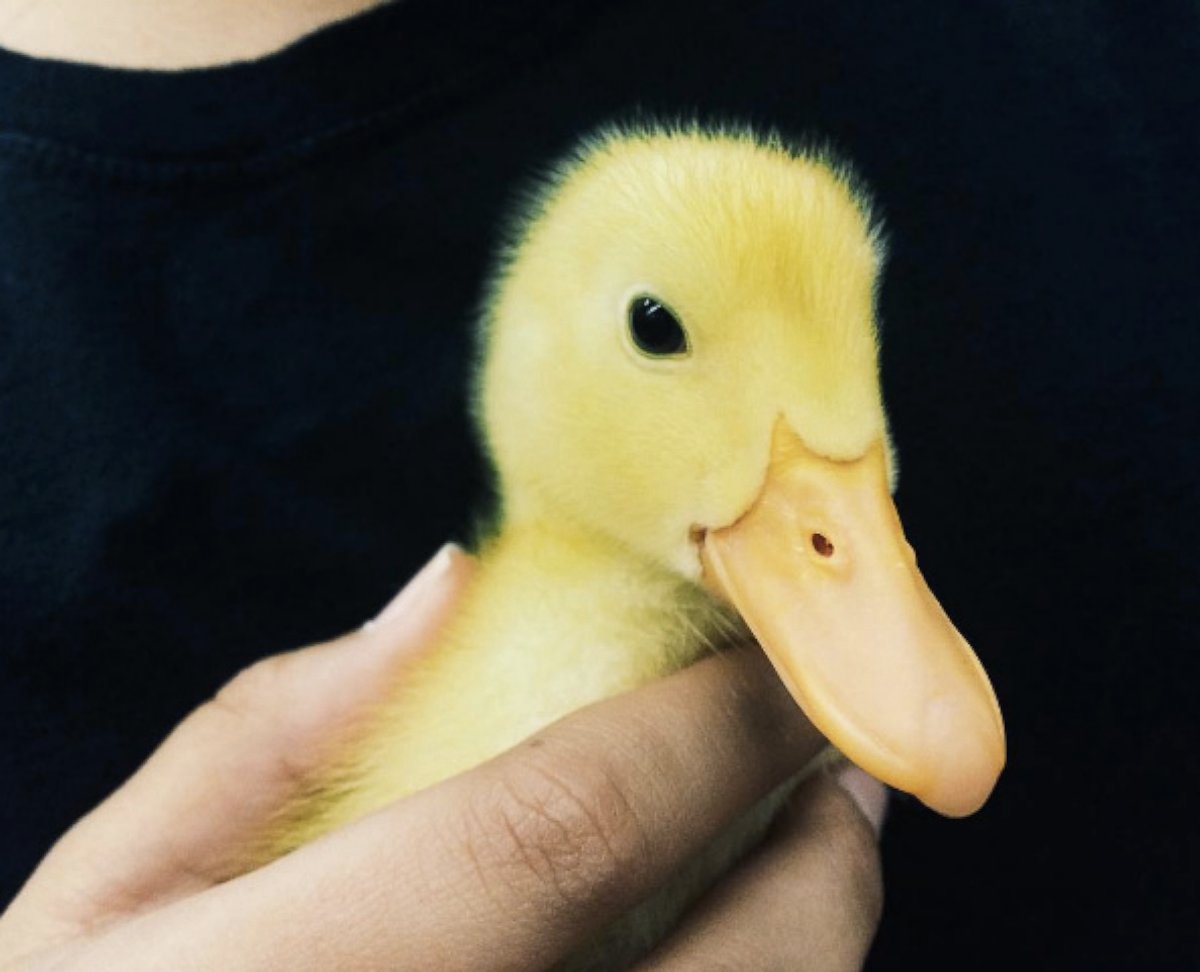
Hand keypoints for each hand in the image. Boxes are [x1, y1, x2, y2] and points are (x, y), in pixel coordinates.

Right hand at [0, 545, 885, 971]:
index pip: (565, 831)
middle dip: (822, 841)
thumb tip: (448, 589)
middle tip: (832, 743)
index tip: (771, 660)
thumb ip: (265, 736)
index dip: (701, 731)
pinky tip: (734, 936)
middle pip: (738, 967)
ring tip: (807, 828)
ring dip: (821, 924)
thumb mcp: (104, 905)